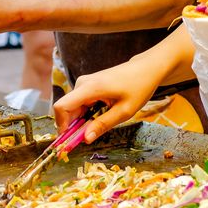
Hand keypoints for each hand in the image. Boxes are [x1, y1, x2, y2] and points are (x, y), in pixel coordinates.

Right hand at [54, 24, 195, 141]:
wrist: (146, 69)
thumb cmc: (139, 87)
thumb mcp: (124, 111)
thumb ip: (103, 124)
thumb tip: (86, 139)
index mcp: (90, 88)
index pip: (62, 106)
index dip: (61, 124)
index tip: (69, 139)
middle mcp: (83, 84)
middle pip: (66, 109)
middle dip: (71, 126)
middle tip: (85, 138)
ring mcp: (84, 83)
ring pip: (72, 108)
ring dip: (79, 121)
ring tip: (97, 127)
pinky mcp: (87, 85)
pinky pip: (79, 103)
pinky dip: (84, 114)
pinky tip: (98, 118)